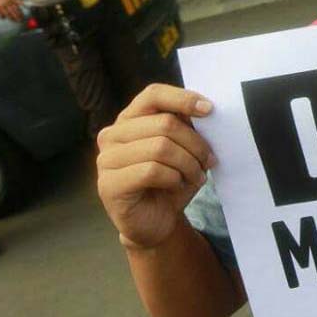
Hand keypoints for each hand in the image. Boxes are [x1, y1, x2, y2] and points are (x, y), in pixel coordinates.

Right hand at [97, 84, 215, 249]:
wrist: (158, 221)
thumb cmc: (172, 180)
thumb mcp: (184, 148)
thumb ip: (187, 126)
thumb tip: (205, 108)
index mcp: (130, 119)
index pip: (154, 94)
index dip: (183, 98)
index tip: (209, 110)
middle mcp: (112, 135)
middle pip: (164, 123)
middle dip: (196, 143)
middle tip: (210, 160)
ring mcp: (106, 160)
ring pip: (160, 147)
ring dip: (188, 163)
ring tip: (196, 176)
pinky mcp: (108, 185)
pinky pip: (151, 171)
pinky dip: (174, 178)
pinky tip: (177, 185)